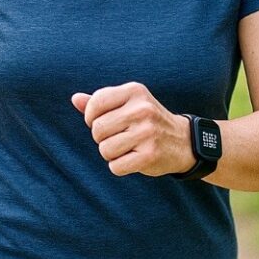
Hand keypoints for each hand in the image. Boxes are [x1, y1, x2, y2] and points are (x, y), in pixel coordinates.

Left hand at [71, 82, 195, 176]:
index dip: (91, 117)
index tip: (102, 121)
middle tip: (118, 137)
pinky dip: (119, 167)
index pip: (96, 103)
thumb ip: (101, 102)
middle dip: (101, 137)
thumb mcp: (128, 104)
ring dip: (111, 153)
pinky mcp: (150, 154)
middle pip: (97, 129)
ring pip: (104, 149)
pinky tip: (133, 159)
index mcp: (135, 91)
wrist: (183, 141)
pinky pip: (115, 166)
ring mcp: (147, 132)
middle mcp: (142, 109)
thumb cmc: (147, 121)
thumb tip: (75, 99)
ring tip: (127, 147)